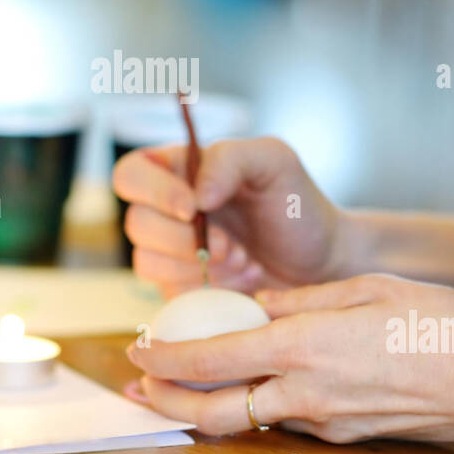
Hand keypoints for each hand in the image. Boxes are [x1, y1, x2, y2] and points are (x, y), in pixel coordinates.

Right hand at [112, 136, 340, 296]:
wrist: (321, 263)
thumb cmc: (296, 206)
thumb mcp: (274, 162)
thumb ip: (230, 159)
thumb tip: (195, 195)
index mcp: (179, 171)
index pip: (131, 174)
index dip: (152, 191)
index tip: (193, 208)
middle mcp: (166, 211)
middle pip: (135, 223)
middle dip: (184, 239)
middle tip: (231, 246)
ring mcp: (169, 254)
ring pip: (146, 262)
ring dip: (198, 267)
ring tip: (244, 262)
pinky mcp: (179, 291)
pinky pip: (168, 294)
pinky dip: (206, 291)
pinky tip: (241, 282)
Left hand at [127, 273, 453, 444]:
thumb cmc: (441, 325)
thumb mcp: (367, 288)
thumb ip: (304, 299)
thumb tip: (259, 305)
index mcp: (303, 346)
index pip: (211, 358)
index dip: (165, 358)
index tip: (138, 349)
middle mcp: (304, 392)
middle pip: (213, 412)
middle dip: (165, 404)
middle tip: (136, 392)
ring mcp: (325, 421)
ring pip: (247, 421)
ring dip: (205, 409)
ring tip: (178, 393)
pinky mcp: (346, 436)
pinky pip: (288, 420)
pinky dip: (257, 405)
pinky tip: (255, 385)